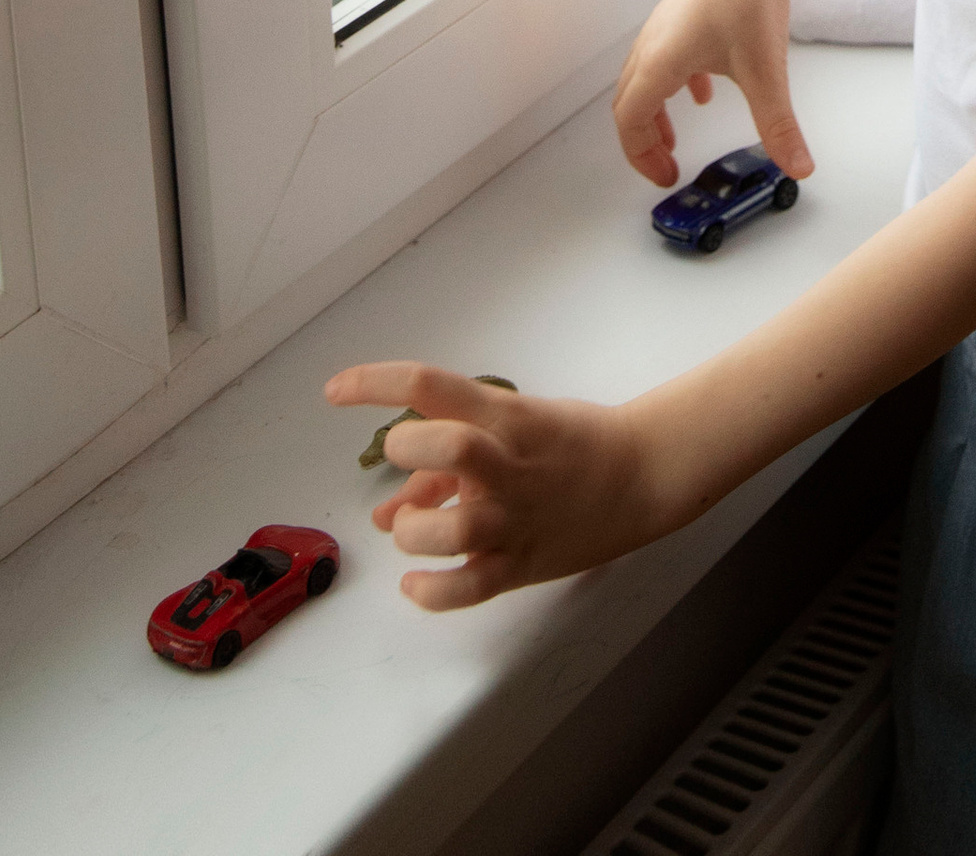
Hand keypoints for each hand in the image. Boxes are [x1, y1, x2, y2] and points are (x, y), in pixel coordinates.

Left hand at [324, 364, 675, 606]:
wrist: (641, 475)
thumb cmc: (568, 443)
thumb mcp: (512, 428)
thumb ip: (444, 466)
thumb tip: (385, 511)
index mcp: (505, 417)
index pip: (430, 385)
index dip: (374, 384)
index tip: (334, 392)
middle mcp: (509, 464)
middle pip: (451, 446)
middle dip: (409, 450)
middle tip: (403, 456)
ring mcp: (517, 518)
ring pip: (455, 528)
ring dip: (416, 529)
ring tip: (411, 527)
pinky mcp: (524, 564)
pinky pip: (470, 588)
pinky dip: (431, 592)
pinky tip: (413, 583)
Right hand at [611, 0, 813, 189]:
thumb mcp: (766, 70)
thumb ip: (779, 125)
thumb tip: (798, 167)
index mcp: (660, 61)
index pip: (630, 121)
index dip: (641, 156)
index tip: (666, 177)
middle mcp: (654, 43)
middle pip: (629, 102)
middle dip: (643, 140)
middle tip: (666, 166)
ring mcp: (666, 25)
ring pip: (643, 79)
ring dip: (653, 112)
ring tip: (673, 138)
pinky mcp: (683, 13)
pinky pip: (665, 57)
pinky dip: (674, 84)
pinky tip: (703, 91)